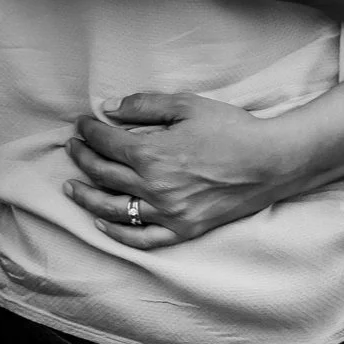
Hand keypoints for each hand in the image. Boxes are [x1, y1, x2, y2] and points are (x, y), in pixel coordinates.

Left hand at [62, 93, 307, 247]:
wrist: (271, 162)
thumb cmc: (232, 129)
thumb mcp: (188, 106)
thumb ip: (144, 105)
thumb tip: (108, 109)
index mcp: (152, 153)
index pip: (105, 142)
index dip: (88, 131)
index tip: (83, 124)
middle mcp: (153, 186)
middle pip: (101, 173)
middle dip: (81, 157)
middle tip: (74, 147)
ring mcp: (167, 212)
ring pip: (111, 209)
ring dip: (85, 196)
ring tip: (71, 188)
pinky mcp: (183, 229)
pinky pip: (142, 238)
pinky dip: (118, 233)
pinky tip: (102, 223)